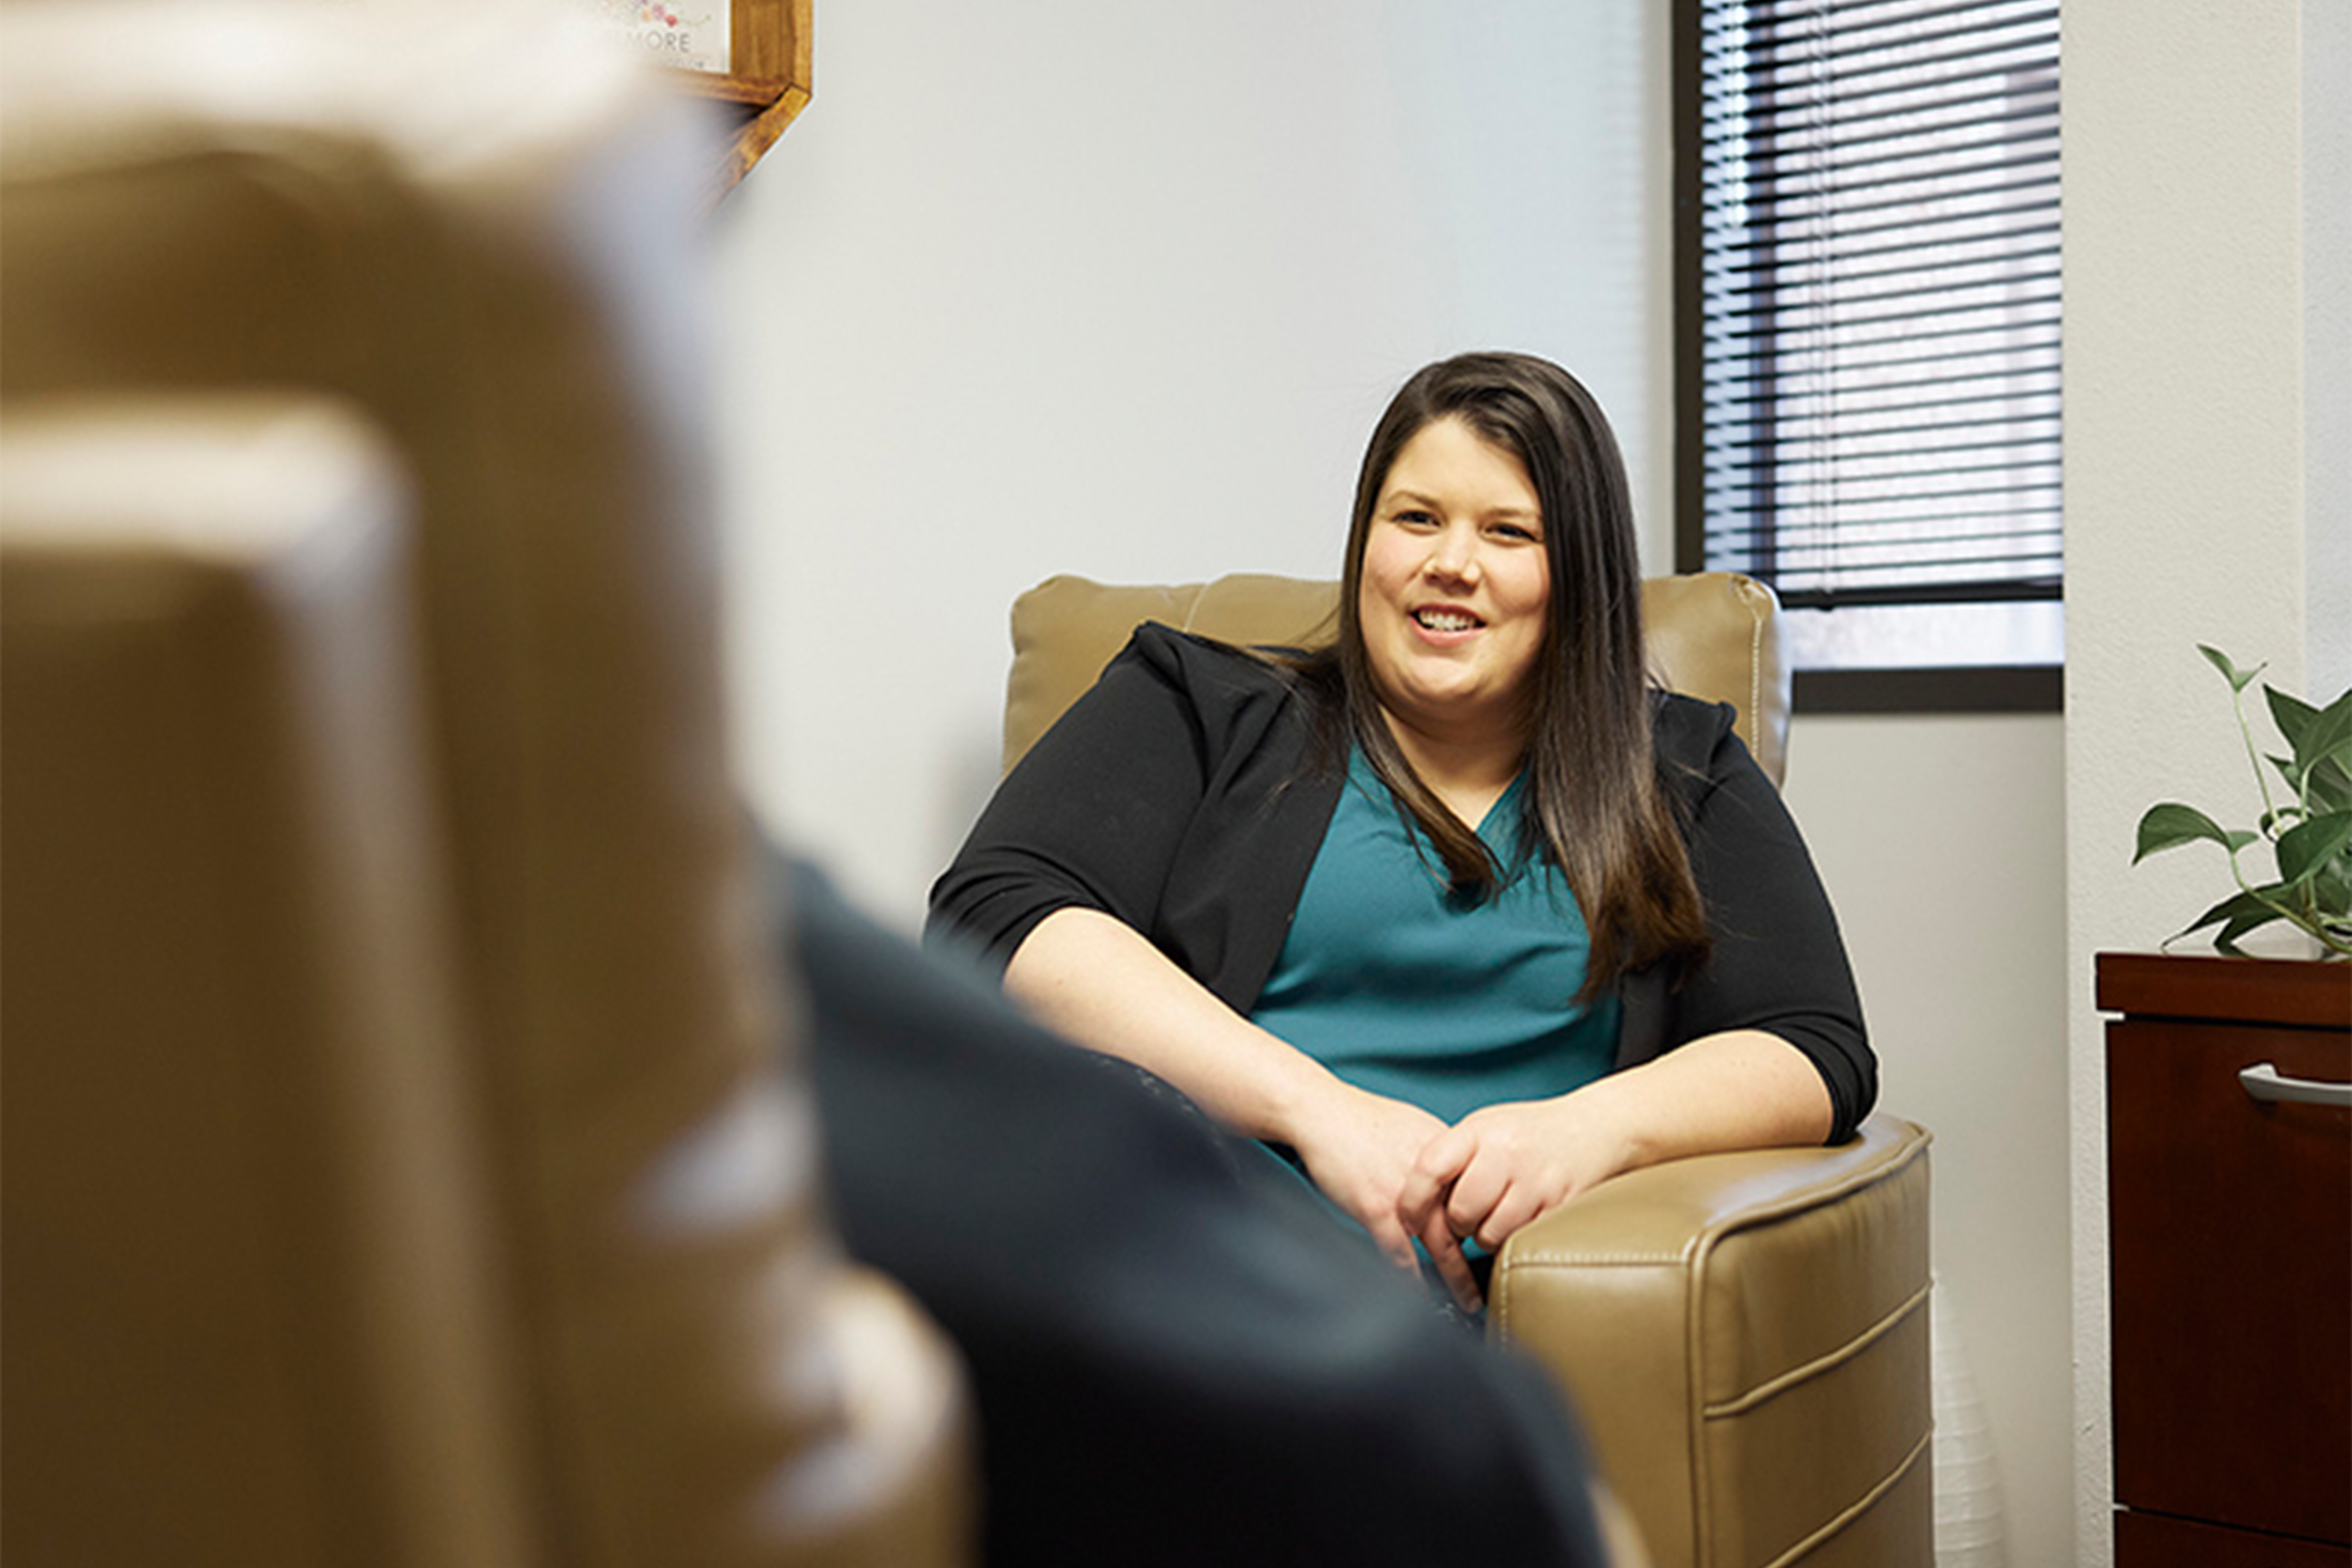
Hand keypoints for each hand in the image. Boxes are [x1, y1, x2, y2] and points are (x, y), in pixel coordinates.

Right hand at [1287, 1084, 1480, 1309]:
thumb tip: (1453, 1181)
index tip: (1499, 1247)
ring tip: (1467, 1300)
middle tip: (1491, 1284)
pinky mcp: (1376, 1208)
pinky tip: (1419, 1294)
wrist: (1322, 1112)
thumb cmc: (1362, 1120)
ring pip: (1441, 1245)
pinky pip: (1401, 1253)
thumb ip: (1438, 1158)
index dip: (1491, 1224)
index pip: (1480, 1196)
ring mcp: (1405, 1193)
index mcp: (1446, 1154)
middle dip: (1481, 1259)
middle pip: (1467, 1225)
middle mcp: (1432, 1175)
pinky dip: (1412, 1278)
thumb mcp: (1415, 1127)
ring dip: (1455, 1277)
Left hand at [1397, 1093, 1635, 1261]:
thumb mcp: (1484, 1128)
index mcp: (1479, 1131)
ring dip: (1486, 1236)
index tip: (1409, 1220)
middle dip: (1456, 1225)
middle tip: (1466, 1216)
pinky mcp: (1560, 1206)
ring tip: (1495, 1215)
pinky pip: (1521, 1240)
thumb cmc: (1529, 1133)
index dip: (1413, 1201)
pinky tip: (1518, 1220)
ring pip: (1489, 1234)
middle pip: (1460, 1212)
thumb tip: (1413, 1198)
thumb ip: (1452, 1157)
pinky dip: (1513, 1238)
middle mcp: (1507, 1154)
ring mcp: (1536, 1182)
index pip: (1430, 1168)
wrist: (1593, 1128)